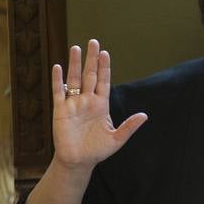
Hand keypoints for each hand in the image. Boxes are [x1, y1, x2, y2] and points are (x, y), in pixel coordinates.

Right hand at [51, 39, 146, 169]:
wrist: (79, 161)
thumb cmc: (97, 150)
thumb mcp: (117, 139)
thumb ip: (129, 126)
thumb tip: (144, 115)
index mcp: (101, 105)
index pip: (104, 81)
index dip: (105, 67)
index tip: (105, 53)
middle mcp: (87, 101)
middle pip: (90, 75)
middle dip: (91, 59)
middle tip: (93, 41)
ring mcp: (74, 104)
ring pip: (74, 79)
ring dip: (74, 64)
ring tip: (76, 48)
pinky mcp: (60, 110)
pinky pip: (58, 92)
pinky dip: (58, 80)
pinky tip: (58, 66)